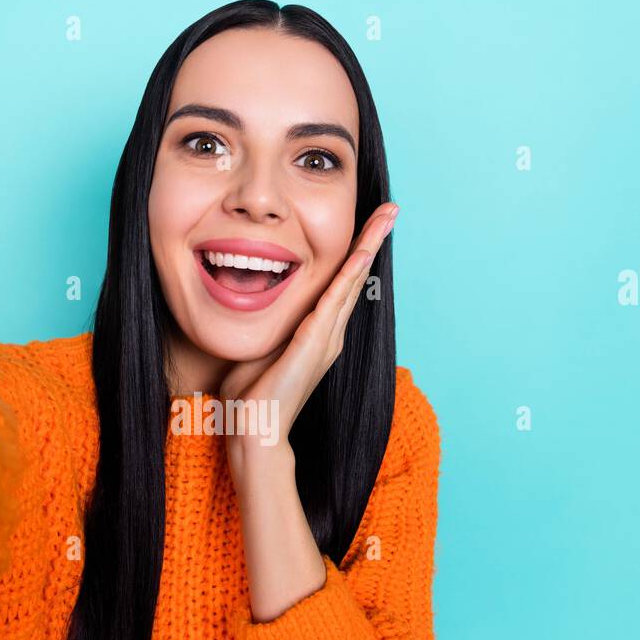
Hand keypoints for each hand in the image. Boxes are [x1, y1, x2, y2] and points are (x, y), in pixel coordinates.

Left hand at [219, 201, 398, 474]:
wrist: (254, 430)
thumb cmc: (250, 397)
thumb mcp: (257, 349)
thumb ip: (264, 327)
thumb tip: (248, 304)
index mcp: (317, 335)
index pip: (338, 285)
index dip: (352, 254)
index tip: (365, 226)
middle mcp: (329, 334)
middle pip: (354, 277)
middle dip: (372, 240)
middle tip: (390, 209)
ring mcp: (326, 338)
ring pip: (351, 282)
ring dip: (369, 246)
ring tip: (386, 216)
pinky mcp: (314, 343)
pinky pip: (335, 300)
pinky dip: (349, 274)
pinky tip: (361, 252)